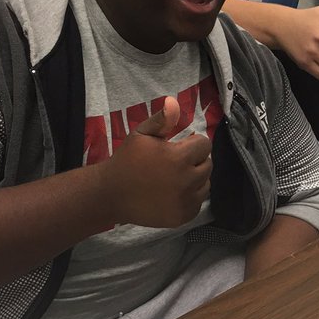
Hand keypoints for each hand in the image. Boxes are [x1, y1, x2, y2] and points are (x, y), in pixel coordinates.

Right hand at [99, 97, 211, 226]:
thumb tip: (174, 101)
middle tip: (176, 161)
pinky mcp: (183, 216)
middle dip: (196, 160)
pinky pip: (198, 202)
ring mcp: (185, 201)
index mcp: (178, 158)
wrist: (111, 194)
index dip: (193, 142)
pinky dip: (191, 196)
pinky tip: (174, 192)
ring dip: (196, 178)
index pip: (204, 144)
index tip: (180, 145)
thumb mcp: (141, 134)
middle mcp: (186, 181)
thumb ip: (161, 119)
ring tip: (176, 176)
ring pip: (205, 184)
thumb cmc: (127, 160)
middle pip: (207, 164)